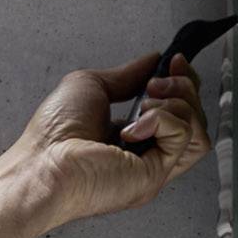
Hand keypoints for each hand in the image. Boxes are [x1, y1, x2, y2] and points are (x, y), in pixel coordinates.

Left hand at [7, 50, 212, 227]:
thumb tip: (152, 60)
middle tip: (154, 84)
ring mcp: (151, 169)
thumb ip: (127, 76)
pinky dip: (162, 120)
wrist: (41, 165)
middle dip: (184, 88)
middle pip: (194, 118)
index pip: (177, 110)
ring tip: (145, 103)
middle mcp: (144, 155)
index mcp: (130, 138)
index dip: (182, 82)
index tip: (173, 61)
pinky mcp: (154, 177)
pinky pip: (182, 136)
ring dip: (177, 103)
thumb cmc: (51, 136)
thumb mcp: (92, 86)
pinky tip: (133, 127)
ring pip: (197, 129)